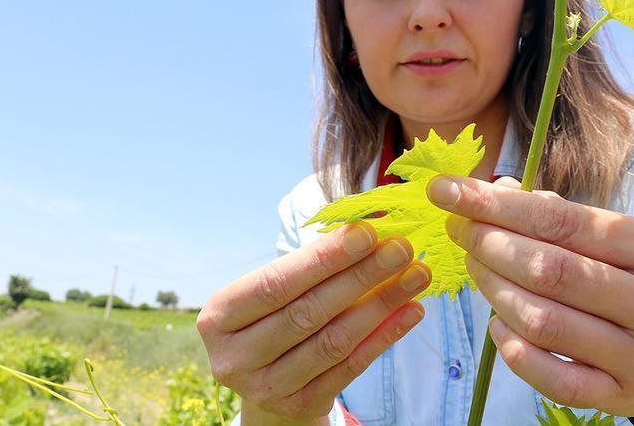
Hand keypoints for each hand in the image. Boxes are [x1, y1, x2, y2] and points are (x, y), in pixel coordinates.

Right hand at [196, 223, 429, 424]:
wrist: (266, 382)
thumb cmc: (273, 318)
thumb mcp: (273, 292)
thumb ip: (309, 265)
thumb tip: (368, 227)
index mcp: (219, 318)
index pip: (275, 283)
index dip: (322, 259)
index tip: (366, 232)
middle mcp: (235, 357)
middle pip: (307, 312)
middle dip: (359, 276)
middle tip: (400, 249)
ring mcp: (267, 388)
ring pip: (333, 342)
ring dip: (381, 305)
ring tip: (415, 276)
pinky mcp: (300, 407)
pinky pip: (350, 368)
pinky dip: (384, 336)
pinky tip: (410, 312)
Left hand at [428, 175, 633, 423]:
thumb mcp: (618, 243)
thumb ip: (559, 215)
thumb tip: (494, 189)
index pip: (563, 220)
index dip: (497, 204)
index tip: (447, 190)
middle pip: (549, 270)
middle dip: (489, 245)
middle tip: (459, 231)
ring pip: (542, 321)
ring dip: (494, 291)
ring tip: (477, 269)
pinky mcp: (618, 396)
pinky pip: (551, 376)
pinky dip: (513, 348)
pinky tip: (498, 325)